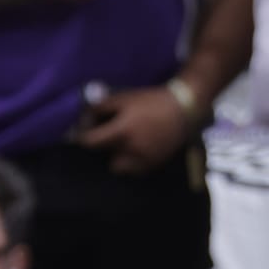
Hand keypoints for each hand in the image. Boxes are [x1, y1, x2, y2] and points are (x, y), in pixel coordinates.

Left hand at [74, 84, 197, 174]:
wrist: (184, 109)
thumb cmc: (151, 101)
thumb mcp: (124, 98)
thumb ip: (101, 108)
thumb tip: (84, 118)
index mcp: (122, 131)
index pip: (90, 143)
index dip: (84, 137)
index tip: (86, 133)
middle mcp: (131, 150)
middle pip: (104, 158)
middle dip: (105, 148)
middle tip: (111, 137)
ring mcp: (144, 160)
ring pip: (120, 168)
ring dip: (119, 159)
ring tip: (125, 146)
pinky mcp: (155, 164)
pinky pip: (135, 171)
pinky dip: (133, 163)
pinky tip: (138, 149)